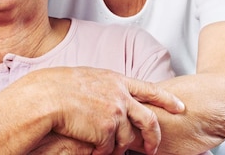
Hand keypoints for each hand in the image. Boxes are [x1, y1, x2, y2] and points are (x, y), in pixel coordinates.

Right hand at [5, 67, 182, 154]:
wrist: (45, 99)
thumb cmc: (55, 87)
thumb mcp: (85, 77)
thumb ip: (103, 86)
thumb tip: (110, 96)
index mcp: (114, 79)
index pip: (149, 89)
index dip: (166, 99)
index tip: (179, 107)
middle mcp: (119, 95)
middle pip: (149, 119)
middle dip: (153, 137)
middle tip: (153, 148)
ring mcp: (115, 112)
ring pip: (128, 138)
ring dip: (118, 147)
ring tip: (106, 149)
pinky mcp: (107, 130)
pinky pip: (110, 148)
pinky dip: (102, 151)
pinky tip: (92, 148)